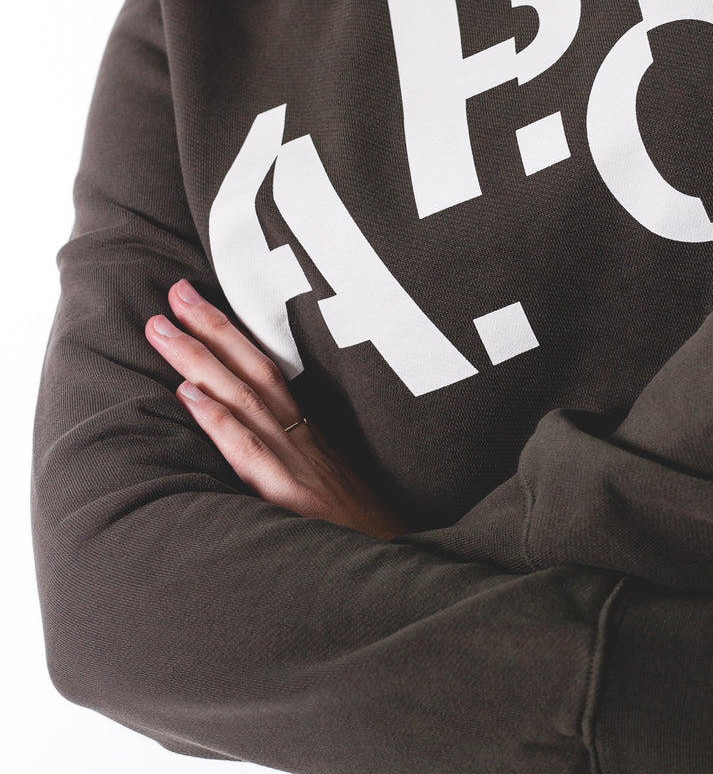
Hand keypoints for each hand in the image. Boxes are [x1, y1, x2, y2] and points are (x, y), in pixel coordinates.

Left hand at [145, 280, 409, 541]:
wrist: (398, 574)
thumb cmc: (360, 537)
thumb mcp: (332, 488)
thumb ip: (297, 463)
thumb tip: (256, 439)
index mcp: (310, 437)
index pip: (268, 372)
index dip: (232, 335)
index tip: (197, 303)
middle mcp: (303, 442)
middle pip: (255, 372)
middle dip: (211, 329)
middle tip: (174, 290)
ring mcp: (299, 467)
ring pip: (246, 400)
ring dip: (201, 359)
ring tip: (162, 328)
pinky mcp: (294, 500)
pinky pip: (251, 453)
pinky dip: (219, 420)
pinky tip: (188, 395)